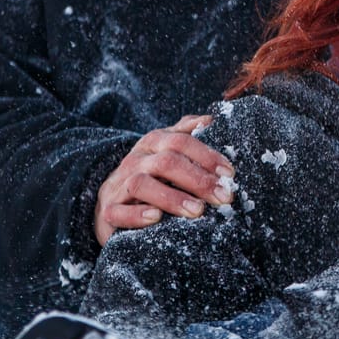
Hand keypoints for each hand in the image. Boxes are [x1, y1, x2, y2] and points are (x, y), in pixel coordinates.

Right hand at [94, 114, 234, 244]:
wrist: (111, 200)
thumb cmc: (150, 175)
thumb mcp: (166, 150)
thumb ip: (186, 134)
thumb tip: (210, 120)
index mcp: (153, 143)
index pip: (180, 142)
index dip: (206, 156)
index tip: (229, 173)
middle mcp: (135, 161)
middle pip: (165, 163)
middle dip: (198, 180)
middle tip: (223, 196)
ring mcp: (118, 185)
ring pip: (141, 185)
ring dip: (172, 198)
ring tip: (198, 210)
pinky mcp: (108, 211)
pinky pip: (118, 211)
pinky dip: (137, 214)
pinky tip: (156, 218)